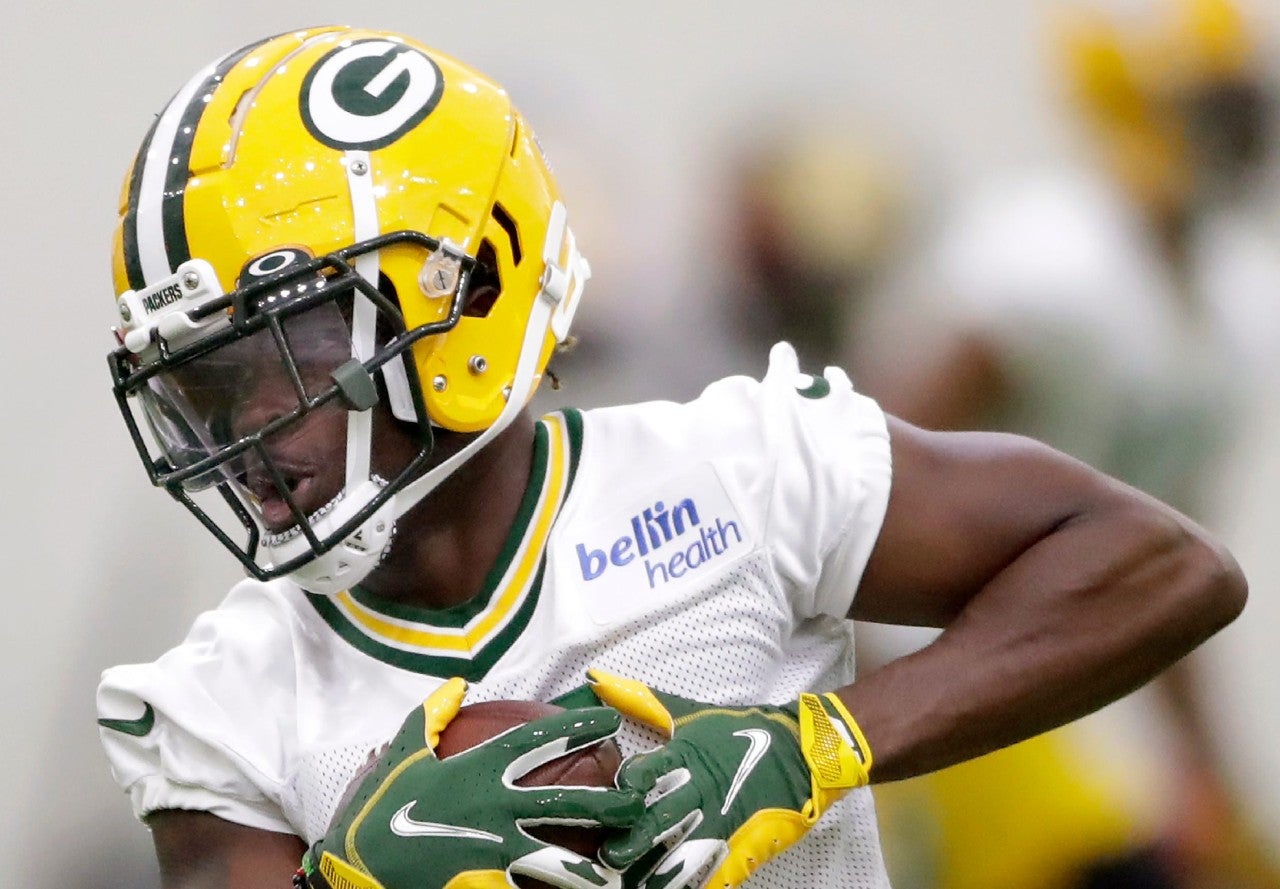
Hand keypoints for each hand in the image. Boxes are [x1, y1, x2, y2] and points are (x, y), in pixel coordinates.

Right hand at [297, 678, 642, 888]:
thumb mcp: (403, 754)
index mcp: (478, 771)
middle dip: (609, 800)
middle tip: (640, 798)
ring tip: (624, 868)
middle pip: (566, 802)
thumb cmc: (380, 810)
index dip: (577, 729)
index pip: (538, 743)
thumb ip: (430, 716)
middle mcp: (494, 809)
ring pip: (559, 859)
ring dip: (595, 865)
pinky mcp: (488, 884)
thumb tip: (456, 686)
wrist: (356, 867)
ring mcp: (493, 851)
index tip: (609, 721)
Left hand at [584, 670, 871, 888]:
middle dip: (628, 845)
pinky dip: (697, 886)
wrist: (803, 749)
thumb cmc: (738, 729)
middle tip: (608, 858)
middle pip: (655, 822)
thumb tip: (597, 679)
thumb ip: (642, 701)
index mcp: (685, 757)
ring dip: (655, 876)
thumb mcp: (689, 713)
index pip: (643, 774)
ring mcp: (722, 821)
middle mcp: (699, 790)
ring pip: (680, 857)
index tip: (608, 800)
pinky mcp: (744, 845)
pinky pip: (717, 874)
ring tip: (633, 887)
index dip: (622, 789)